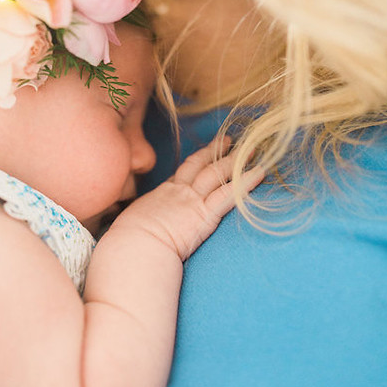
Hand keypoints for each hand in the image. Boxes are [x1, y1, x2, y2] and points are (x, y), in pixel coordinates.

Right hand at [111, 136, 263, 260]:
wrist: (135, 246)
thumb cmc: (128, 242)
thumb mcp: (129, 224)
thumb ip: (137, 221)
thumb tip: (131, 229)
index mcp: (159, 195)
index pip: (180, 174)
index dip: (194, 163)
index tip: (203, 155)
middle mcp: (177, 192)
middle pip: (199, 165)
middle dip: (214, 151)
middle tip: (227, 140)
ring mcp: (191, 200)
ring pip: (216, 173)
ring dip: (234, 161)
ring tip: (250, 150)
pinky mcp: (204, 214)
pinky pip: (229, 193)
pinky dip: (245, 182)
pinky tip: (259, 173)